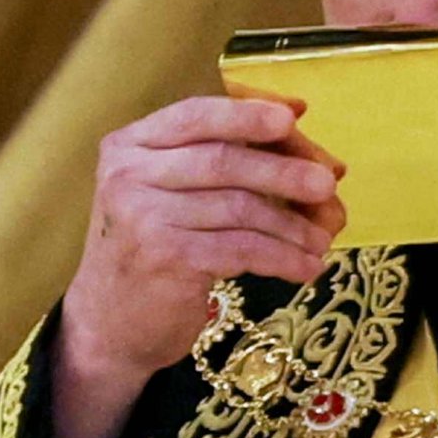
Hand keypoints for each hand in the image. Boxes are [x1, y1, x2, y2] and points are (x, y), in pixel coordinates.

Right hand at [55, 95, 340, 437]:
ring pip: (238, 207)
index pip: (195, 114)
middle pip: (222, 159)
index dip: (247, 113)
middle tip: (328, 184)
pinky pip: (241, 249)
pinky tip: (306, 268)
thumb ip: (224, 159)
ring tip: (323, 239)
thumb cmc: (154, 251)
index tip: (292, 116)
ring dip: (292, 225)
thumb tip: (305, 129)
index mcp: (130, 145)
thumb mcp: (174, 195)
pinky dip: (282, 258)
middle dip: (283, 170)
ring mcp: (143, 217)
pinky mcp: (165, 259)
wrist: (109, 325)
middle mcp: (129, 175)